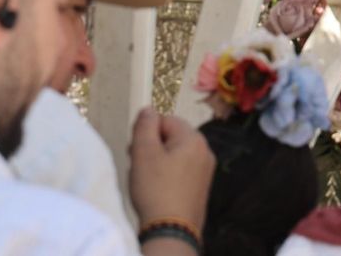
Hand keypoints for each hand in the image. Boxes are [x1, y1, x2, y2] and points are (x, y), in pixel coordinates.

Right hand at [128, 107, 213, 226]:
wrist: (172, 230)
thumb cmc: (156, 190)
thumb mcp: (144, 153)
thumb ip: (145, 126)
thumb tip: (148, 109)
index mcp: (194, 139)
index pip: (166, 120)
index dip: (146, 132)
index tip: (136, 150)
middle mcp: (205, 151)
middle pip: (171, 137)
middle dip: (151, 148)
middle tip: (138, 165)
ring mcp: (205, 171)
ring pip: (174, 155)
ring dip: (157, 163)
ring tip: (146, 181)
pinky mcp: (200, 187)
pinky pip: (180, 172)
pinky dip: (166, 176)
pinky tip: (156, 190)